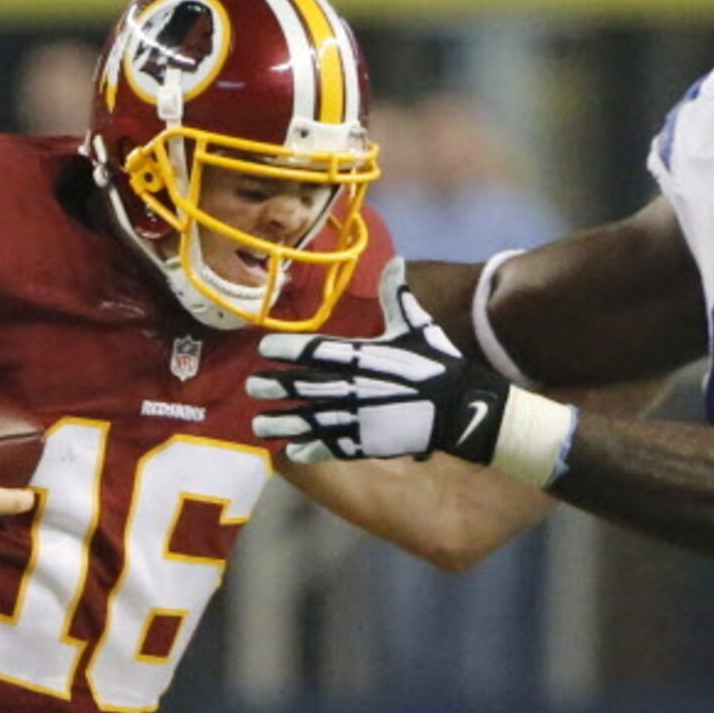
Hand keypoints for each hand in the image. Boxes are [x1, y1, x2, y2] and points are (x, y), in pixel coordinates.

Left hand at [249, 286, 513, 466]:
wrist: (461, 409)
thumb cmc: (438, 364)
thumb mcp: (417, 326)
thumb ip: (398, 296)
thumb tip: (397, 261)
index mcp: (362, 356)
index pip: (313, 350)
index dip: (286, 350)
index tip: (264, 350)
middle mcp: (353, 388)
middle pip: (302, 387)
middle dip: (274, 387)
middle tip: (252, 386)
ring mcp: (358, 418)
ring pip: (309, 420)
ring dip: (282, 424)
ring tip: (258, 425)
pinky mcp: (368, 443)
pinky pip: (331, 446)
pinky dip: (310, 449)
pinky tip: (292, 451)